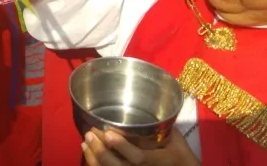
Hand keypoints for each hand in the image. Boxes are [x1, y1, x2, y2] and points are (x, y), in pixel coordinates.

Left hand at [82, 128, 199, 165]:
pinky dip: (95, 164)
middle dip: (101, 152)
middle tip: (90, 134)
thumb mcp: (176, 139)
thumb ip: (161, 127)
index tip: (108, 132)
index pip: (138, 158)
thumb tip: (144, 106)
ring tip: (85, 141)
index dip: (122, 146)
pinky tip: (88, 152)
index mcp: (158, 161)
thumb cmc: (180, 154)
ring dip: (94, 158)